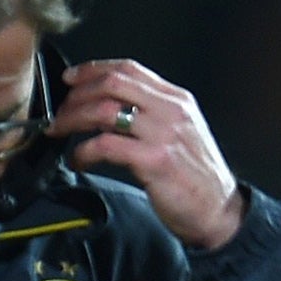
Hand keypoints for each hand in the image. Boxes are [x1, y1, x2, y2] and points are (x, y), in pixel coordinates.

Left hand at [51, 59, 244, 249]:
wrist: (220, 211)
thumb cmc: (196, 178)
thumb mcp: (180, 133)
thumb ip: (152, 115)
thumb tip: (108, 106)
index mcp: (177, 100)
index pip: (129, 69)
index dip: (93, 69)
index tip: (71, 78)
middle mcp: (171, 110)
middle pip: (112, 83)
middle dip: (78, 94)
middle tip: (61, 110)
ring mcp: (163, 134)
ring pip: (104, 110)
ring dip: (73, 119)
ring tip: (60, 132)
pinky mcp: (154, 160)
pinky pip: (106, 146)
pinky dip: (84, 152)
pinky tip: (78, 160)